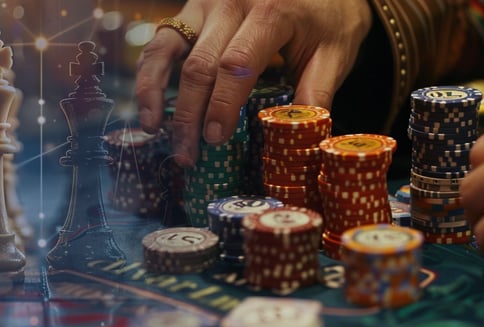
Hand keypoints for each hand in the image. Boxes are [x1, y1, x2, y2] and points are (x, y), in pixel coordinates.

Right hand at [135, 0, 371, 165]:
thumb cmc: (328, 15)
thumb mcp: (334, 53)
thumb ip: (316, 92)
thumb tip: (301, 138)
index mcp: (271, 12)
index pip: (237, 66)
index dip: (222, 105)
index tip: (215, 139)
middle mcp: (231, 3)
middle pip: (199, 65)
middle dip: (189, 114)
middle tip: (187, 155)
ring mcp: (207, 2)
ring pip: (168, 48)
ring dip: (154, 91)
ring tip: (151, 128)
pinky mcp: (194, 7)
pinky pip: (163, 38)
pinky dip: (151, 70)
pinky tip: (149, 102)